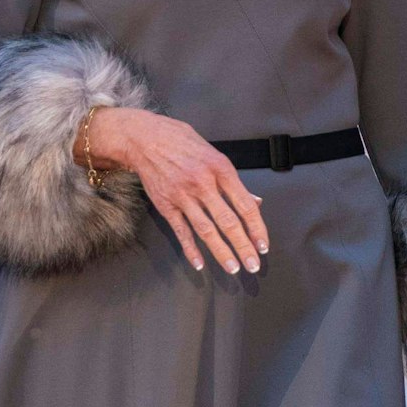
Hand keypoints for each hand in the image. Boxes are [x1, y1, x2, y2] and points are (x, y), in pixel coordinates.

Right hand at [80, 107, 268, 274]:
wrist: (143, 138)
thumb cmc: (180, 141)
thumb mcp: (213, 153)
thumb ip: (233, 180)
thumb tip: (254, 202)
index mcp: (220, 169)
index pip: (245, 205)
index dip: (257, 229)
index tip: (263, 245)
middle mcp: (203, 183)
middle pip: (228, 222)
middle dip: (243, 247)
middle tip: (253, 265)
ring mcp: (183, 195)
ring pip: (206, 230)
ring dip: (221, 252)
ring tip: (232, 268)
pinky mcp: (165, 204)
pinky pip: (181, 231)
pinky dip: (190, 249)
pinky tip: (199, 263)